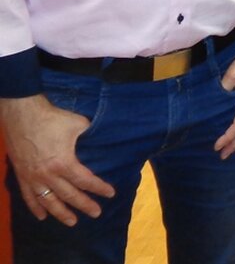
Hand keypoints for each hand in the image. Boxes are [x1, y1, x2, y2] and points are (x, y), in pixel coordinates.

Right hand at [0, 95, 115, 225]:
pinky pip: (28, 196)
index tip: (110, 193)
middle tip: (96, 213)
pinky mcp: (22, 175)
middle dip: (84, 205)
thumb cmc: (52, 118)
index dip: (99, 188)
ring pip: (48, 201)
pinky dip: (35, 208)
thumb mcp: (78, 124)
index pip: (85, 181)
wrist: (22, 114)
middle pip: (69, 195)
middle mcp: (48, 175)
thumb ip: (90, 134)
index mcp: (64, 163)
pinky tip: (42, 216)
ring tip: (72, 222)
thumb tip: (101, 137)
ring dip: (61, 213)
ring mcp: (33, 177)